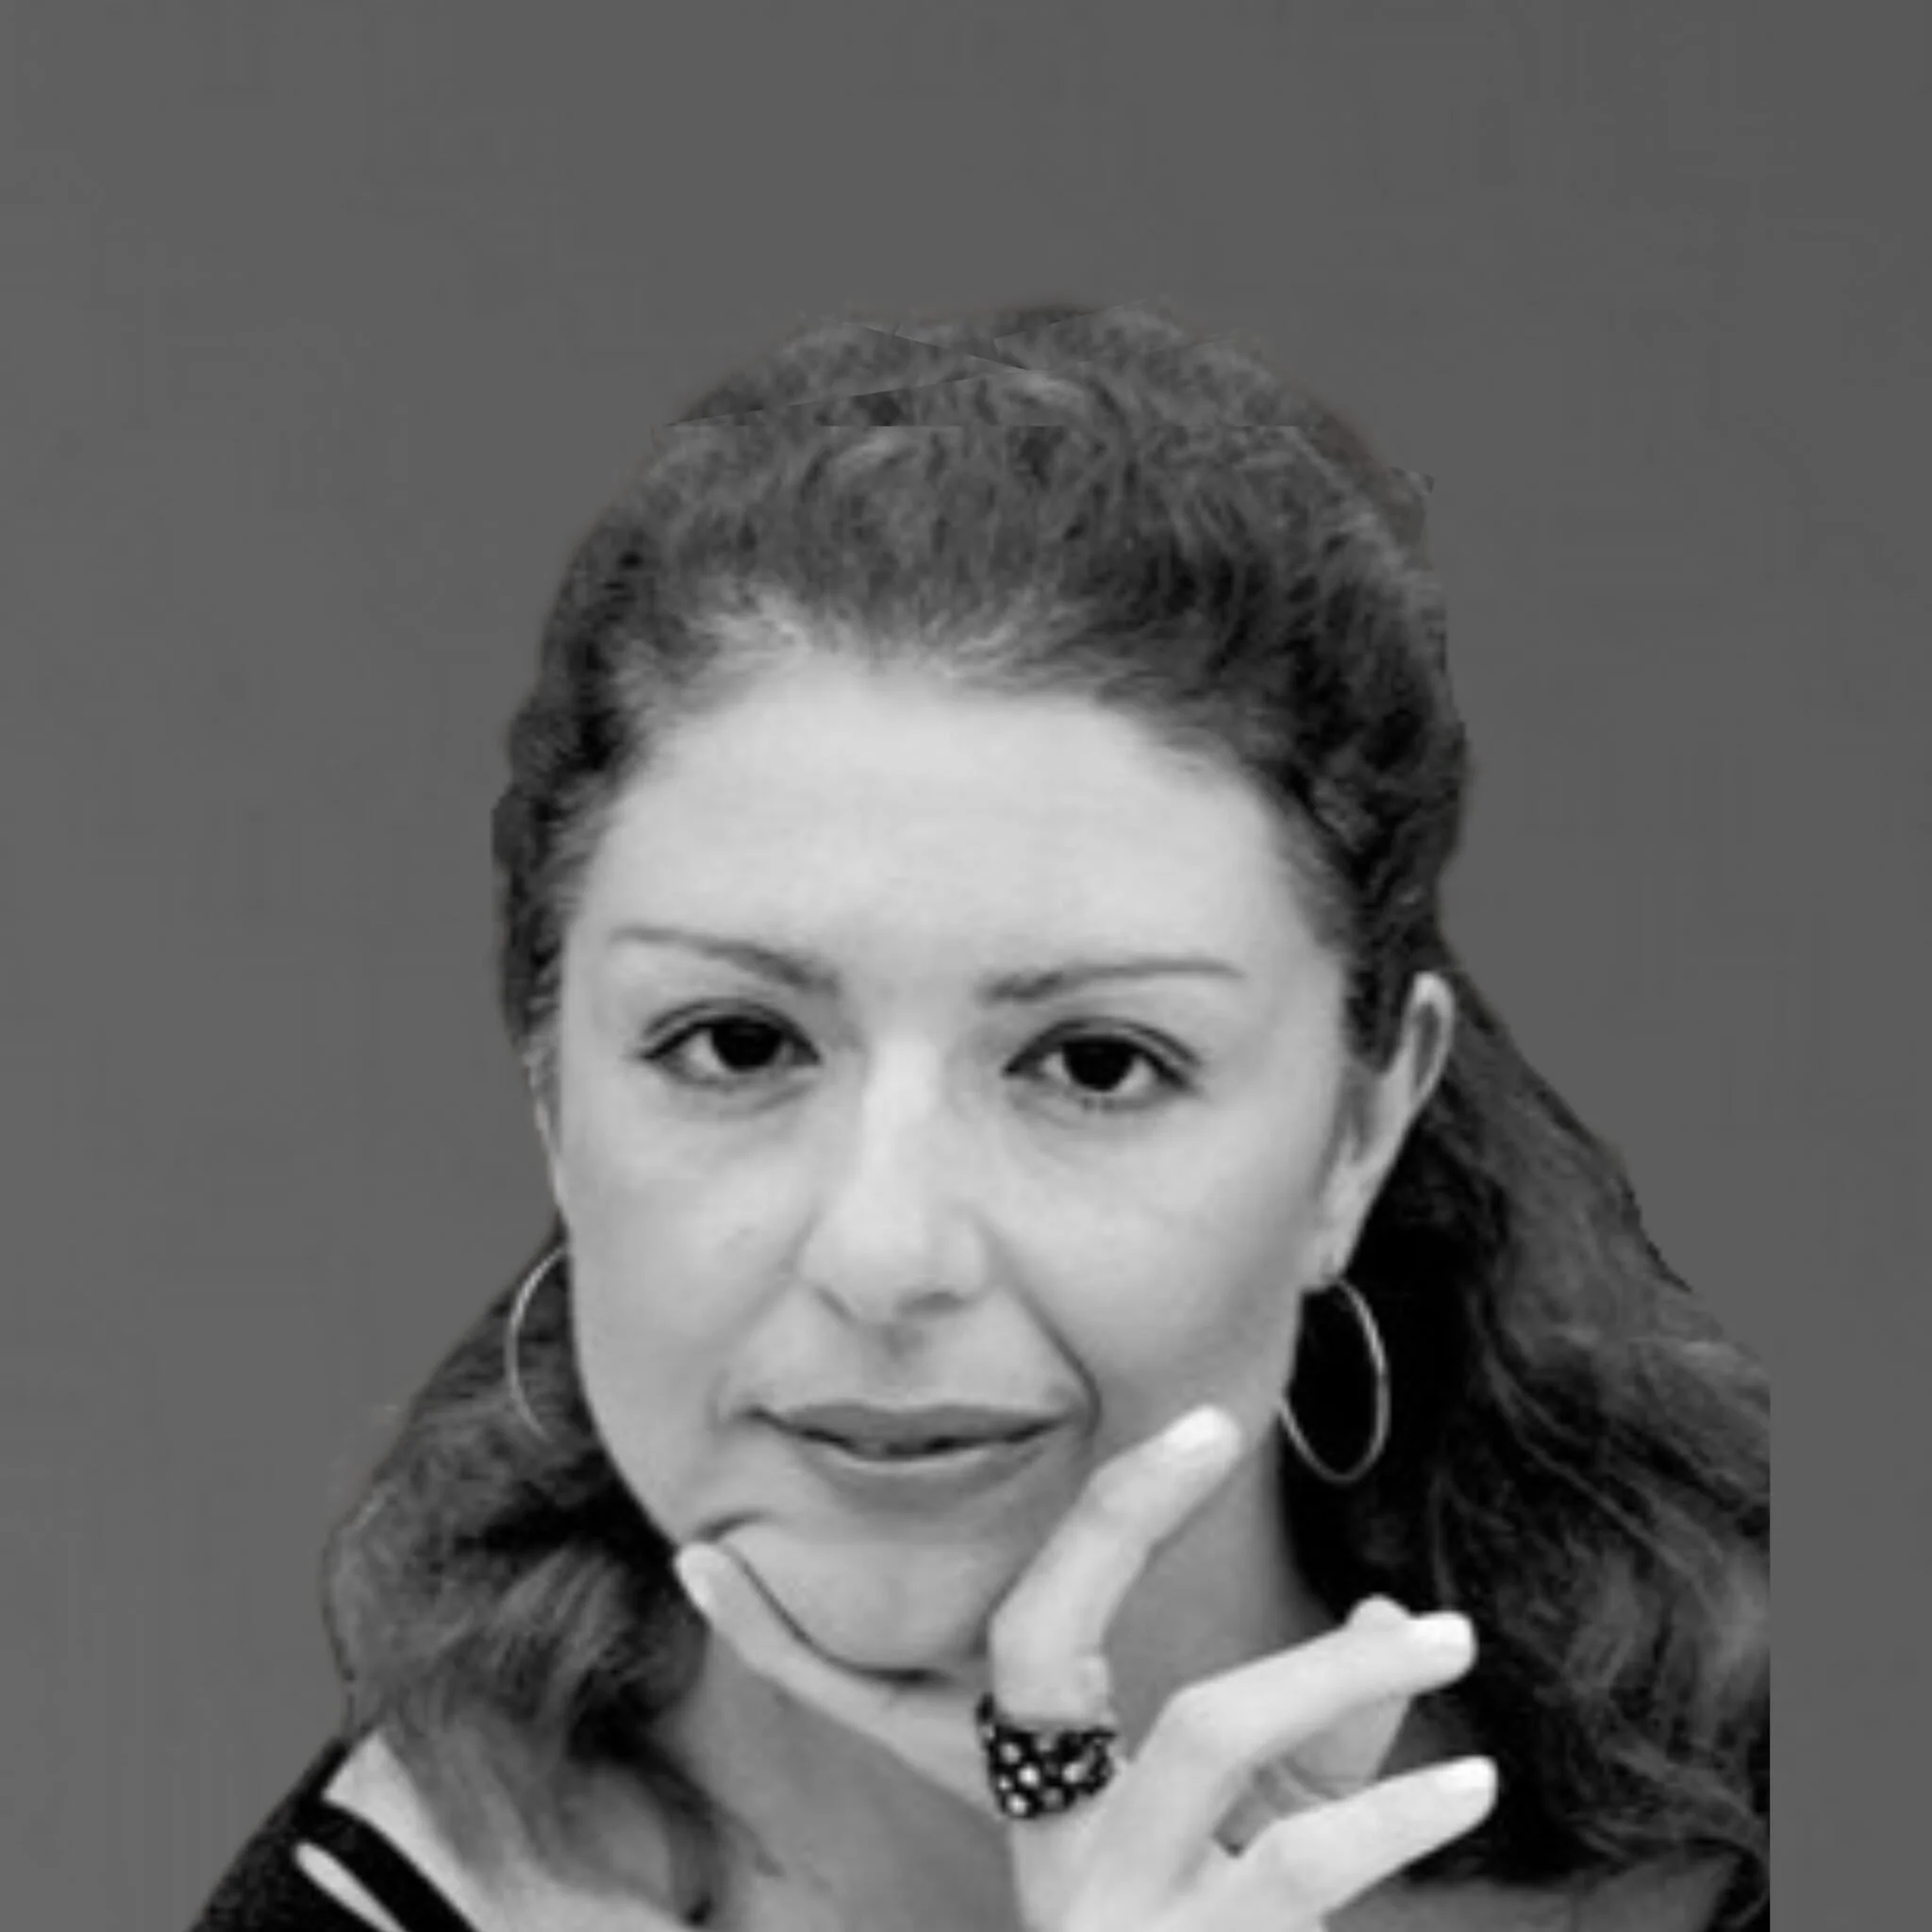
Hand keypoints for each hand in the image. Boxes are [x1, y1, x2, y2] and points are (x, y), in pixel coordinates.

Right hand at [672, 1406, 1496, 1930]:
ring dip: (1334, 1670)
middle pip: (1032, 1645)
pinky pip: (1308, 1855)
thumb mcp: (1251, 1833)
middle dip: (1113, 1522)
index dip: (776, 1633)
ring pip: (1207, 1732)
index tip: (701, 1560)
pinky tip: (1469, 1777)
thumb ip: (1315, 1725)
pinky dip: (1396, 1805)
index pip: (868, 1693)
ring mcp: (1116, 1903)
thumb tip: (1396, 1613)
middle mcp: (1045, 1842)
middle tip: (1208, 1425)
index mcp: (1018, 1801)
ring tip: (1447, 1634)